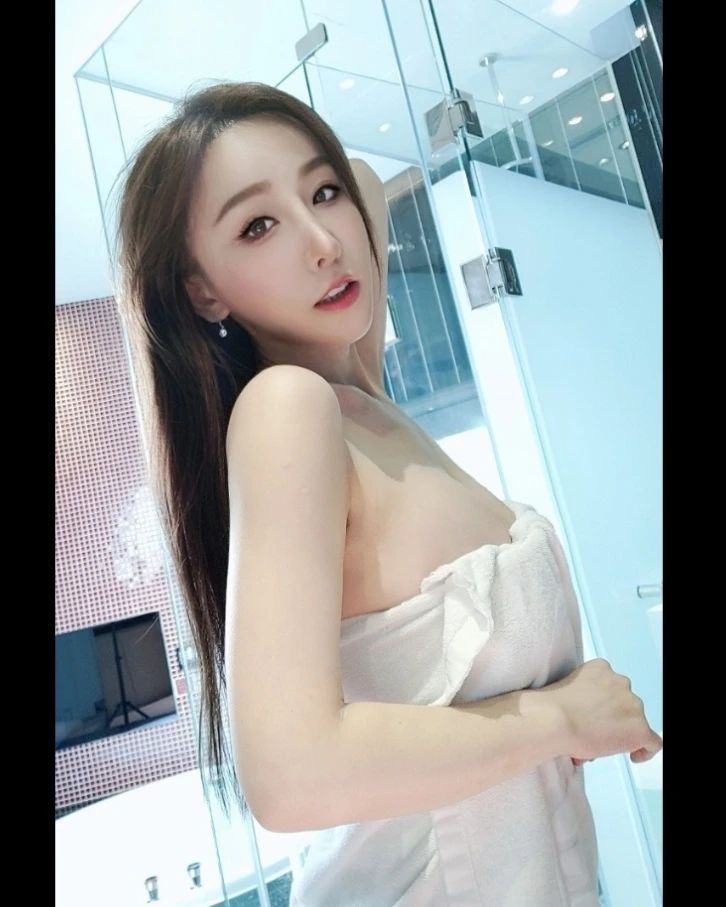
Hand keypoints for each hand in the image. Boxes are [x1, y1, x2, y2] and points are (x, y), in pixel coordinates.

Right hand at [543, 658, 662, 764]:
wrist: (554, 719)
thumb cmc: (551, 707)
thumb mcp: (567, 689)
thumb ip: (583, 698)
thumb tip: (587, 722)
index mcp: (601, 668)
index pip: (612, 686)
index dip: (606, 703)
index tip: (596, 714)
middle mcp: (620, 682)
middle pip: (625, 703)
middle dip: (614, 717)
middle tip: (594, 732)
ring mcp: (632, 704)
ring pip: (636, 721)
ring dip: (623, 731)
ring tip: (601, 745)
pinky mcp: (639, 728)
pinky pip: (653, 742)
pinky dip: (645, 750)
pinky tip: (633, 756)